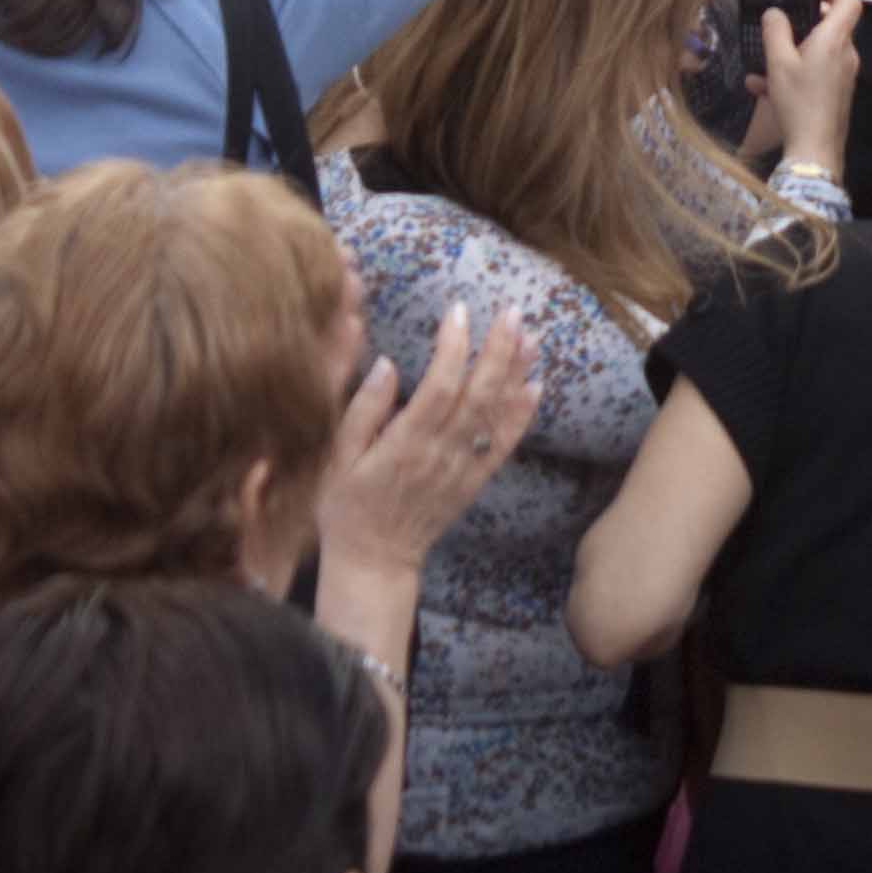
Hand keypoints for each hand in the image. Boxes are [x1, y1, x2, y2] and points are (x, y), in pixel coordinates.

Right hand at [316, 299, 541, 578]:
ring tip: (531, 336)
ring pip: (495, 416)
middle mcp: (439, 454)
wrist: (373, 561)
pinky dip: (521, 417)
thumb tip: (386, 364)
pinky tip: (535, 386)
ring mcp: (461, 470)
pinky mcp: (473, 482)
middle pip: (478, 396)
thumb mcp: (337, 458)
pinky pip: (502, 447)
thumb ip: (363, 410)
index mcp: (404, 444)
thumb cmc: (346, 506)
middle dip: (498, 351)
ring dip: (516, 374)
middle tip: (512, 312)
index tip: (459, 311)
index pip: (439, 387)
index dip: (454, 347)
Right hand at [757, 0, 861, 181]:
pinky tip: (762, 89)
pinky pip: (815, 73)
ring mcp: (844, 76)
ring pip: (817, 52)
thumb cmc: (798, 101)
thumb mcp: (778, 63)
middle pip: (831, 26)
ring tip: (761, 67)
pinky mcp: (837, 93)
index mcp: (835, 40)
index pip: (849, 1)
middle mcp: (846, 55)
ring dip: (790, 54)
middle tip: (779, 25)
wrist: (815, 150)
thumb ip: (775, 31)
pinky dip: (793, 74)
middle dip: (802, 24)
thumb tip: (774, 13)